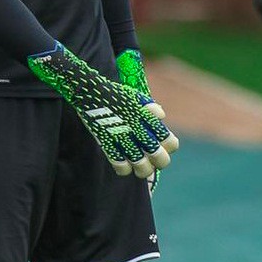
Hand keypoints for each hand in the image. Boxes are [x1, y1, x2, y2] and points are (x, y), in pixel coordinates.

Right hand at [116, 49, 164, 192]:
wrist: (92, 92)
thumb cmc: (115, 94)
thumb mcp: (136, 96)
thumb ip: (150, 107)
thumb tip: (161, 116)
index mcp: (148, 118)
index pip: (170, 141)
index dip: (169, 146)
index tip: (162, 145)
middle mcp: (138, 129)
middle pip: (158, 156)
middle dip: (159, 162)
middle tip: (153, 160)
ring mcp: (122, 136)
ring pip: (140, 164)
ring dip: (142, 170)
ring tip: (140, 170)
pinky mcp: (107, 141)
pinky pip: (119, 163)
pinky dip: (123, 169)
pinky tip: (124, 166)